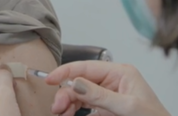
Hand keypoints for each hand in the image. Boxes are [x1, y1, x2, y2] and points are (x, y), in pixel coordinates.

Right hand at [45, 61, 170, 115]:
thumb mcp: (127, 107)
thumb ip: (101, 95)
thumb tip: (76, 83)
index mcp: (120, 72)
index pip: (86, 67)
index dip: (66, 72)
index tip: (49, 79)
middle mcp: (113, 81)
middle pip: (80, 82)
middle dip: (66, 93)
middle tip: (56, 108)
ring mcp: (109, 95)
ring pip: (80, 95)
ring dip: (68, 104)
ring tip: (61, 114)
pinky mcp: (107, 108)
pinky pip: (85, 106)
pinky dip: (74, 111)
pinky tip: (69, 115)